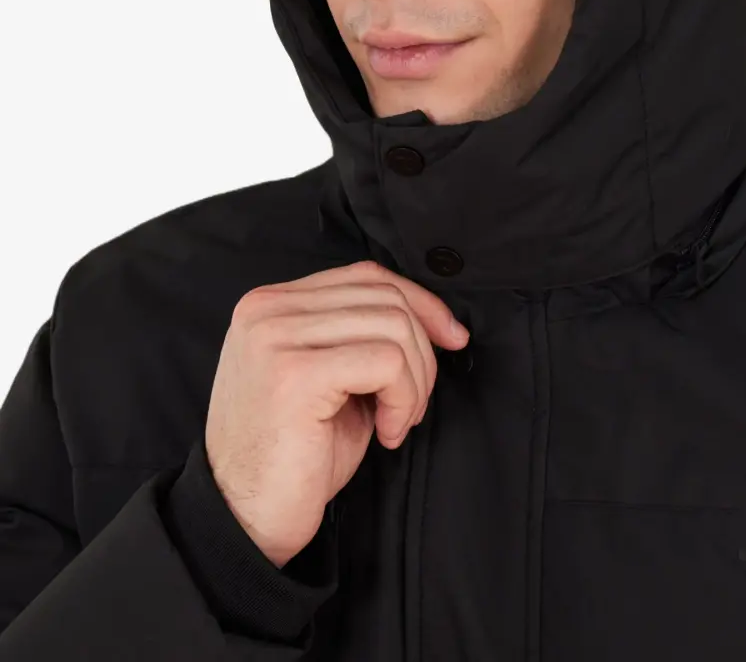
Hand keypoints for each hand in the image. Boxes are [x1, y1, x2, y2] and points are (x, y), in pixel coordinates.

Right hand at [204, 259, 469, 567]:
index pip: (366, 275)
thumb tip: (435, 320)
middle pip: (386, 297)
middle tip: (410, 406)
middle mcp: (268, 309)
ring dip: (415, 381)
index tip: (451, 338)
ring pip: (393, 326)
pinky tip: (386, 433)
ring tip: (397, 421)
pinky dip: (403, 398)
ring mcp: (278, 337)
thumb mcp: (331, 379)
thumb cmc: (293, 457)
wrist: (244, 521)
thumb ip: (361, 336)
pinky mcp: (295, 373)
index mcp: (272, 304)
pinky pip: (386, 361)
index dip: (420, 303)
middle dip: (422, 352)